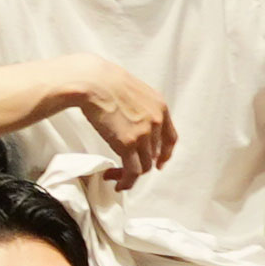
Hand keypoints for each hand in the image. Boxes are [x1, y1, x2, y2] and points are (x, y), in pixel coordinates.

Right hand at [60, 56, 176, 181]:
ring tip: (115, 175)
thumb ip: (140, 109)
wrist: (94, 82)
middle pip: (153, 154)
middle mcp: (156, 121)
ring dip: (130, 175)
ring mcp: (143, 134)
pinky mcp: (128, 144)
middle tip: (124, 167)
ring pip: (143, 166)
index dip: (165, 154)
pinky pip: (132, 172)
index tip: (159, 163)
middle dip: (139, 163)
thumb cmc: (105, 82)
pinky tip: (118, 183)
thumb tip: (132, 124)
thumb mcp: (133, 91)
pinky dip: (126, 182)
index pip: (170, 138)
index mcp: (160, 107)